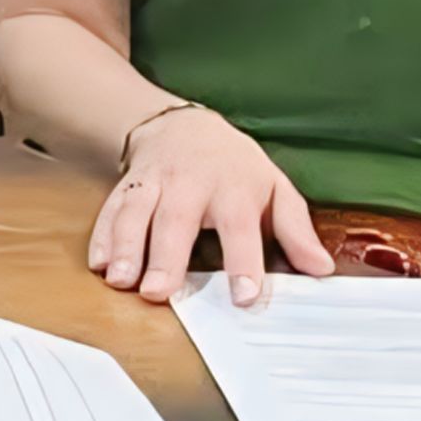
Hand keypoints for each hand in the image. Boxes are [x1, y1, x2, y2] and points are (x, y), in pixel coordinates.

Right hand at [89, 102, 333, 304]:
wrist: (183, 124)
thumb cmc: (233, 165)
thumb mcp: (274, 188)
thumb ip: (295, 230)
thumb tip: (321, 268)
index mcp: (234, 188)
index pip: (240, 227)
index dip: (243, 262)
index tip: (243, 296)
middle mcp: (190, 184)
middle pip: (176, 221)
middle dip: (165, 256)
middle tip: (158, 292)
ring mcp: (155, 183)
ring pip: (136, 212)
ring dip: (125, 246)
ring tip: (120, 279)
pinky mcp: (128, 186)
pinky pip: (111, 209)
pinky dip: (102, 235)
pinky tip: (99, 263)